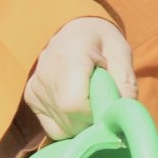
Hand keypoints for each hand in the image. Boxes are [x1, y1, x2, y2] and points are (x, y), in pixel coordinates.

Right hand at [23, 17, 136, 140]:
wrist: (74, 29)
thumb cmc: (102, 40)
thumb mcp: (121, 53)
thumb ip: (125, 84)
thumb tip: (121, 118)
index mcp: (69, 55)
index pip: (74, 104)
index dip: (96, 113)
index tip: (108, 103)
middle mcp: (45, 73)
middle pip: (70, 119)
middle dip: (93, 120)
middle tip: (103, 100)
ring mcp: (35, 87)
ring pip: (63, 127)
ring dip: (83, 123)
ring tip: (89, 98)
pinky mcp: (31, 97)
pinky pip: (54, 127)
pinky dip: (70, 123)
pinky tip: (77, 105)